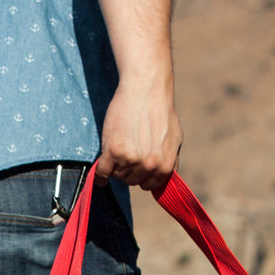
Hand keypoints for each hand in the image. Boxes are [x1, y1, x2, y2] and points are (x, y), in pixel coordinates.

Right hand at [93, 75, 182, 192]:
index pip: (148, 186)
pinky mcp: (113, 151)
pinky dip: (99, 175)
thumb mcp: (175, 138)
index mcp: (164, 166)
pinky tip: (100, 175)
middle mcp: (149, 166)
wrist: (146, 89)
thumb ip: (171, 161)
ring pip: (117, 175)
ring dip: (116, 166)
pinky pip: (103, 172)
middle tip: (128, 150)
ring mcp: (130, 160)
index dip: (141, 176)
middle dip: (128, 170)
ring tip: (119, 147)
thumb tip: (169, 176)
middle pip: (131, 181)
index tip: (137, 166)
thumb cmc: (160, 110)